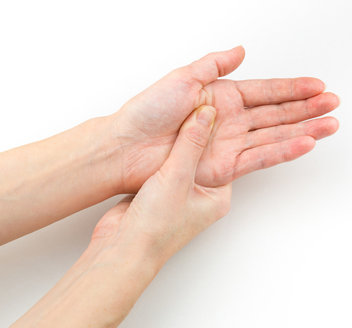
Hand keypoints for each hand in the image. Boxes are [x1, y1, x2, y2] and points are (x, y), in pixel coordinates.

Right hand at [94, 105, 228, 263]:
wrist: (122, 247)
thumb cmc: (156, 226)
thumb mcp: (178, 177)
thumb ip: (191, 143)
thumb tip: (206, 114)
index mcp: (218, 196)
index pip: (229, 155)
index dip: (223, 131)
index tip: (219, 107)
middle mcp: (202, 195)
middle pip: (206, 154)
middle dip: (202, 132)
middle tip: (201, 104)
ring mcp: (180, 193)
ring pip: (185, 157)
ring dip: (182, 139)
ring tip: (182, 112)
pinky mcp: (160, 190)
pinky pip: (168, 162)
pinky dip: (166, 148)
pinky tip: (162, 133)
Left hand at [109, 46, 338, 191]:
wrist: (128, 147)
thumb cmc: (148, 111)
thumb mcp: (183, 77)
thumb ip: (214, 65)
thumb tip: (241, 51)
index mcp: (221, 97)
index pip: (266, 91)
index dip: (293, 88)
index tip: (317, 86)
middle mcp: (229, 121)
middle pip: (276, 114)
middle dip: (306, 109)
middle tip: (333, 104)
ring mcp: (228, 144)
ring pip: (274, 136)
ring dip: (303, 130)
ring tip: (328, 125)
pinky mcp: (224, 167)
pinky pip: (259, 157)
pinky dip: (282, 150)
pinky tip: (303, 143)